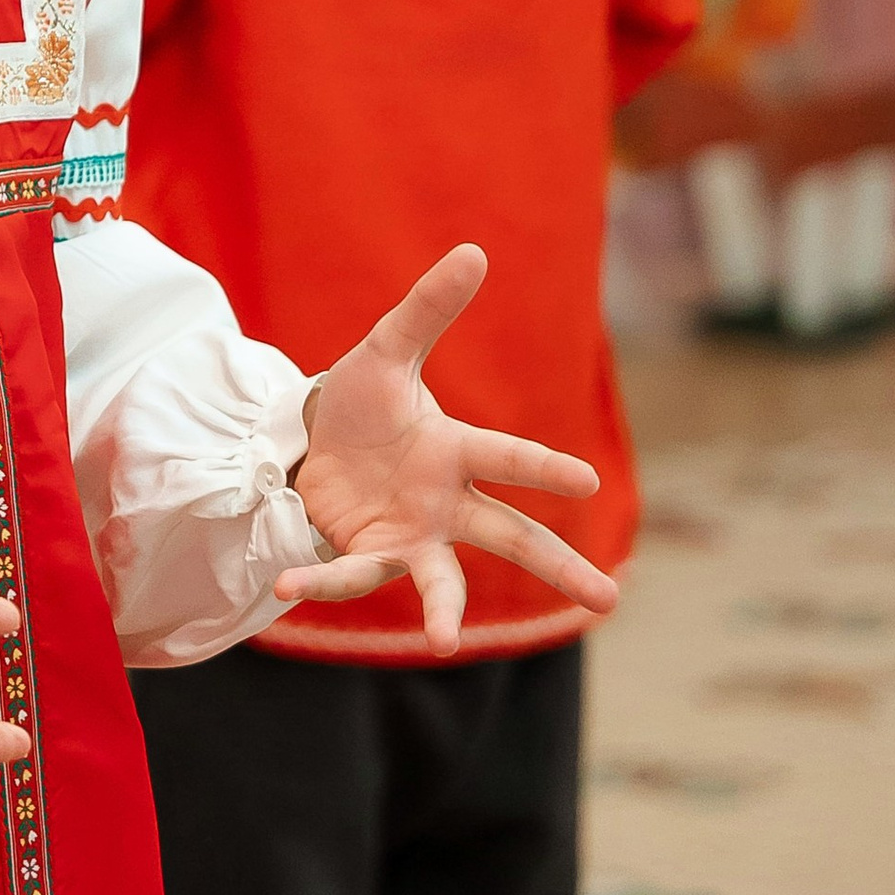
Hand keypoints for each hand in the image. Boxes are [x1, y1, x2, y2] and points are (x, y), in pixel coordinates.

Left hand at [283, 244, 615, 655]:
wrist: (308, 441)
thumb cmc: (362, 402)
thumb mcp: (387, 350)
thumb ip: (428, 309)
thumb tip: (474, 251)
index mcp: (457, 450)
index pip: (508, 458)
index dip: (544, 469)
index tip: (587, 482)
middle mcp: (445, 502)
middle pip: (510, 538)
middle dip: (558, 566)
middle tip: (607, 600)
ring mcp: (410, 536)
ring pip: (441, 580)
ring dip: (443, 611)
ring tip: (446, 644)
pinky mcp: (367, 555)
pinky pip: (348, 574)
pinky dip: (319, 581)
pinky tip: (288, 585)